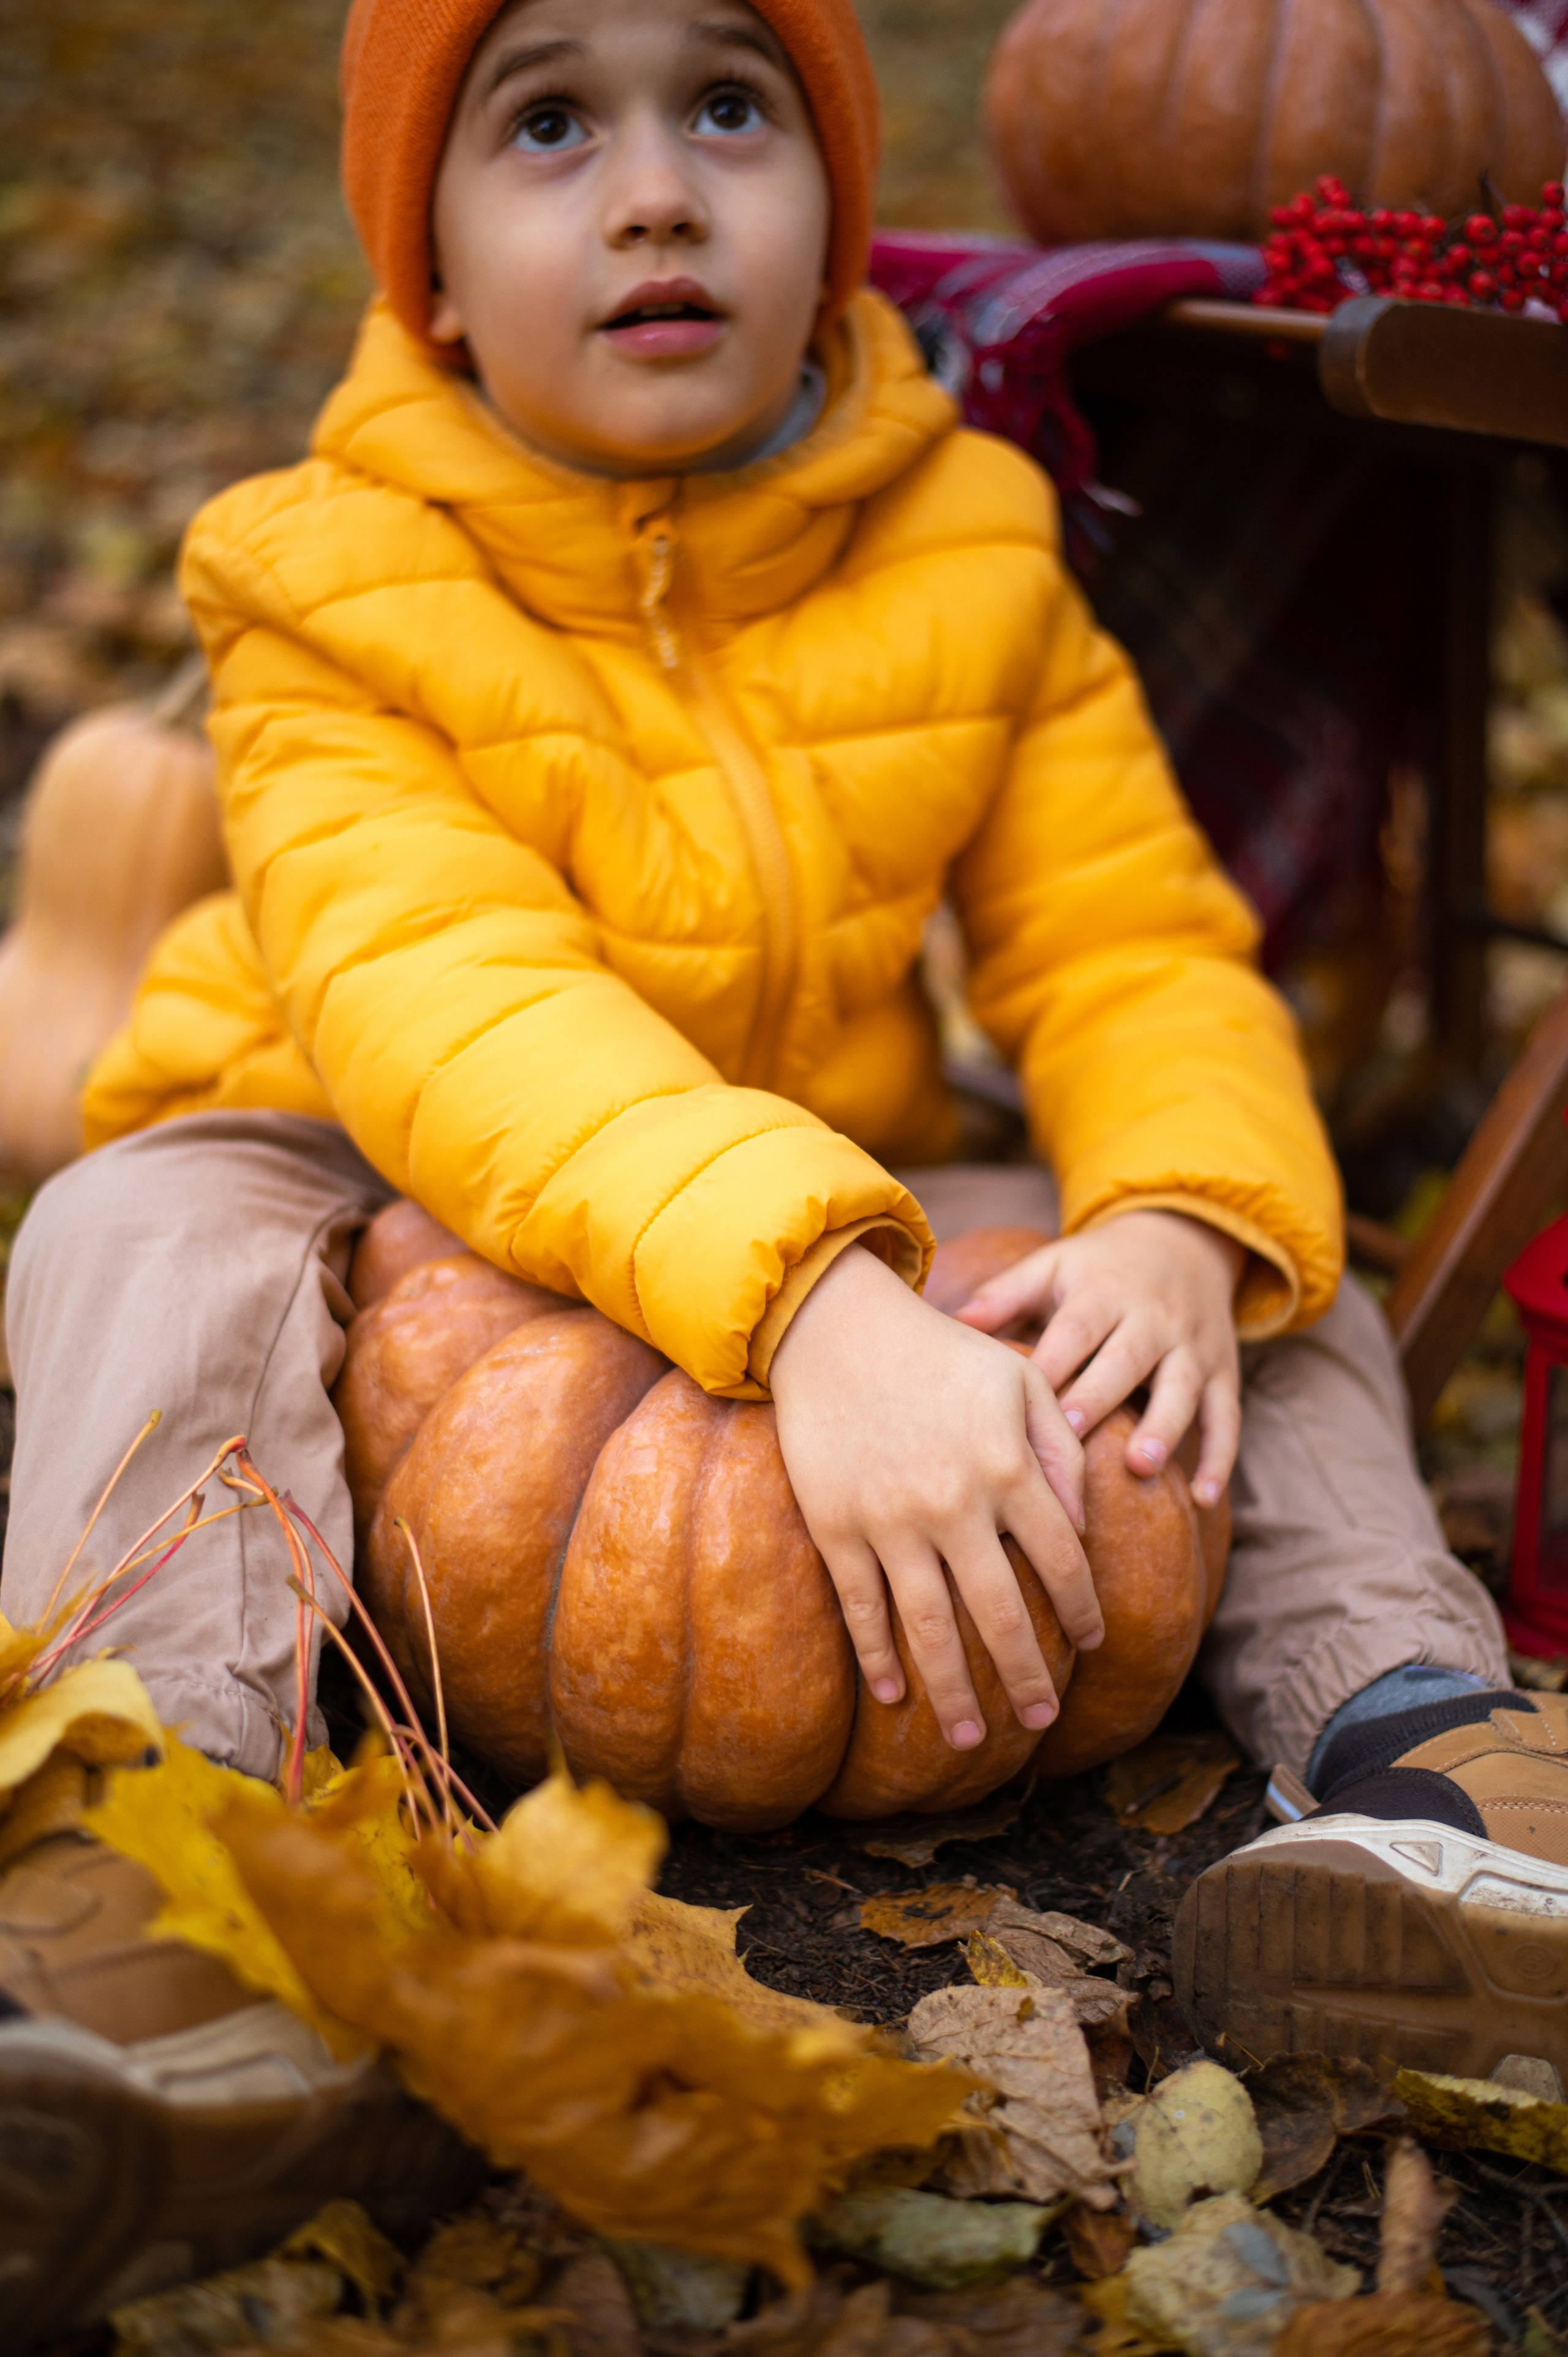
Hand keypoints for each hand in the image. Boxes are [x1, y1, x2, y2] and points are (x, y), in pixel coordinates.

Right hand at [769, 1244, 1102, 1752]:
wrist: (836, 1330)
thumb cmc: (941, 1353)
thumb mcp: (1022, 1381)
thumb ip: (1062, 1449)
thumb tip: (1081, 1526)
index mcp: (1010, 1467)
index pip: (1062, 1561)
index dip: (1083, 1609)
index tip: (1092, 1643)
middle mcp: (955, 1505)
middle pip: (1003, 1615)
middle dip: (1028, 1677)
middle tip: (1042, 1717)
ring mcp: (890, 1522)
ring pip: (931, 1628)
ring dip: (954, 1691)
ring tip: (973, 1737)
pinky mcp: (837, 1526)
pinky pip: (862, 1608)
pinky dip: (879, 1657)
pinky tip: (896, 1694)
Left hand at [953, 1210, 1243, 1506]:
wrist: (1182, 1242)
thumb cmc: (1097, 1269)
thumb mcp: (1053, 1265)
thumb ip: (1006, 1293)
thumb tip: (954, 1321)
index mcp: (1104, 1293)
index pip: (1076, 1329)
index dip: (1054, 1362)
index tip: (1025, 1400)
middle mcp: (1153, 1319)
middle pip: (1127, 1360)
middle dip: (1101, 1397)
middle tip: (1070, 1436)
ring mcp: (1193, 1348)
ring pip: (1182, 1389)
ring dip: (1165, 1428)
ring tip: (1140, 1467)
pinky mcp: (1223, 1374)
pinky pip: (1227, 1418)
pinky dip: (1220, 1458)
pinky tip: (1205, 1500)